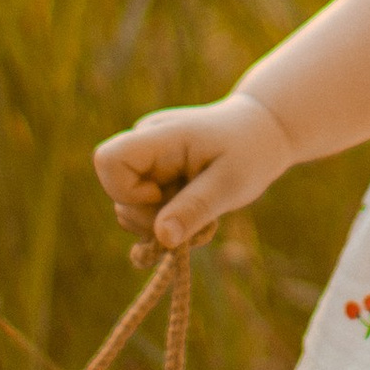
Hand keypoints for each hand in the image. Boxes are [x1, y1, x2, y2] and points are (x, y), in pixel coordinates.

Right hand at [93, 91, 291, 252]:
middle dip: (154, 218)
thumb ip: (195, 208)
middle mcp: (145, 144)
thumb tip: (162, 237)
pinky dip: (168, 220)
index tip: (164, 197)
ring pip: (130, 207)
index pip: (108, 160)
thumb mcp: (230, 184)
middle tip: (199, 216)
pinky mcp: (153, 174)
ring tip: (203, 213)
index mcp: (160, 136)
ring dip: (164, 222)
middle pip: (118, 194)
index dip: (126, 192)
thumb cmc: (250, 151)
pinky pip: (144, 209)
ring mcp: (147, 159)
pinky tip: (196, 212)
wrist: (261, 131)